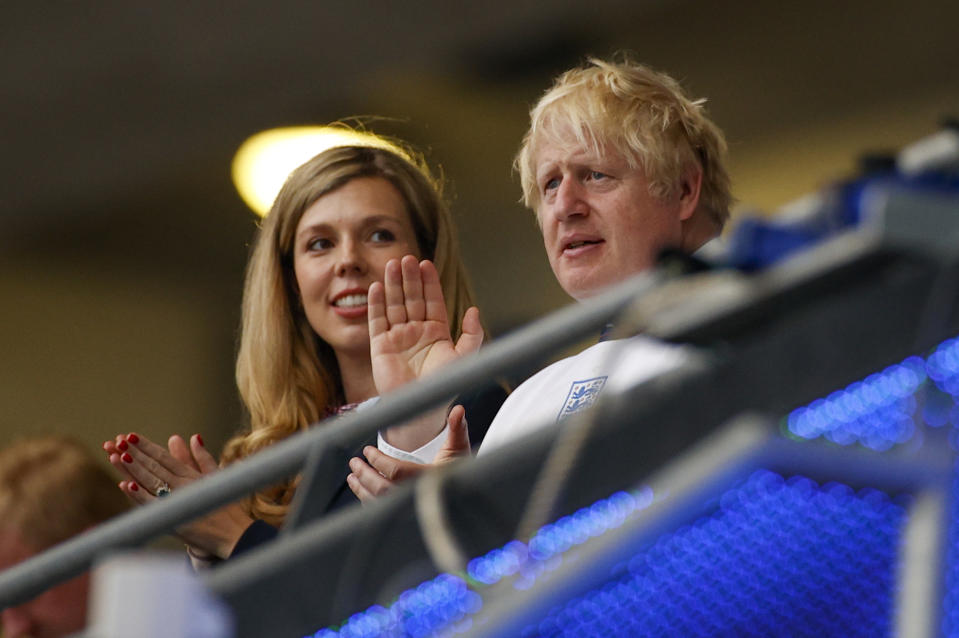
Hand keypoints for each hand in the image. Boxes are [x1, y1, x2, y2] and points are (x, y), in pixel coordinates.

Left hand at [102, 432, 253, 558]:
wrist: (233, 534)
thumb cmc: (226, 507)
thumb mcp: (216, 477)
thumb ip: (203, 458)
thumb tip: (194, 437)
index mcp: (191, 475)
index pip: (165, 457)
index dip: (147, 446)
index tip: (131, 436)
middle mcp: (183, 485)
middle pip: (154, 466)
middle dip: (135, 453)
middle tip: (118, 441)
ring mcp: (177, 501)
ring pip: (150, 481)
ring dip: (132, 468)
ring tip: (117, 455)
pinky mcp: (173, 518)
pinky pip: (151, 504)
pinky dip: (139, 494)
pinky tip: (126, 485)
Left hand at [347, 404, 470, 502]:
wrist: (465, 496)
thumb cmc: (460, 471)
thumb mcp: (459, 449)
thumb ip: (457, 429)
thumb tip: (458, 409)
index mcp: (428, 478)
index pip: (395, 471)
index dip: (378, 460)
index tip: (367, 451)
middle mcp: (416, 496)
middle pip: (382, 488)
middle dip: (364, 474)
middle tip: (354, 462)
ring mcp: (408, 509)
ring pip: (378, 502)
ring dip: (361, 488)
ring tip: (352, 476)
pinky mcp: (403, 515)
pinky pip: (380, 512)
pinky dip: (367, 501)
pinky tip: (361, 490)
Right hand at [369, 256, 482, 450]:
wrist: (421, 408)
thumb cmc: (444, 386)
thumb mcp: (464, 358)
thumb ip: (472, 335)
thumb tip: (474, 310)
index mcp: (436, 331)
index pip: (431, 300)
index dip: (429, 282)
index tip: (426, 264)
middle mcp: (416, 331)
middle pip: (412, 298)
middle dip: (409, 278)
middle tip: (407, 258)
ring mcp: (397, 337)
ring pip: (394, 305)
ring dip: (392, 285)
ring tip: (391, 265)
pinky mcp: (380, 346)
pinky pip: (377, 321)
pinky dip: (376, 304)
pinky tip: (376, 287)